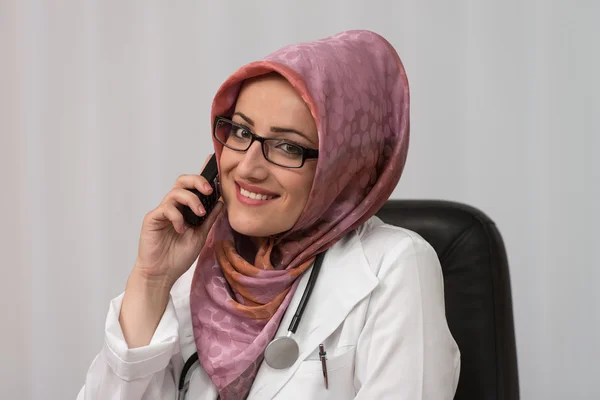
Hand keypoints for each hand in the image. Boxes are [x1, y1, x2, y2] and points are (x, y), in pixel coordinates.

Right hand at [133, 155, 222, 287]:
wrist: (162, 274)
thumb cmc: (178, 256)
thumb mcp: (201, 235)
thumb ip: (209, 218)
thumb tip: (221, 202)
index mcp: (186, 209)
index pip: (194, 187)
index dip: (203, 176)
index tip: (217, 168)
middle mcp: (174, 206)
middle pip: (182, 181)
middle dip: (197, 181)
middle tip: (209, 190)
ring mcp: (163, 211)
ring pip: (175, 192)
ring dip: (191, 200)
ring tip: (199, 214)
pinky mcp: (152, 219)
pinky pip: (166, 208)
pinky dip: (177, 216)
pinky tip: (181, 229)